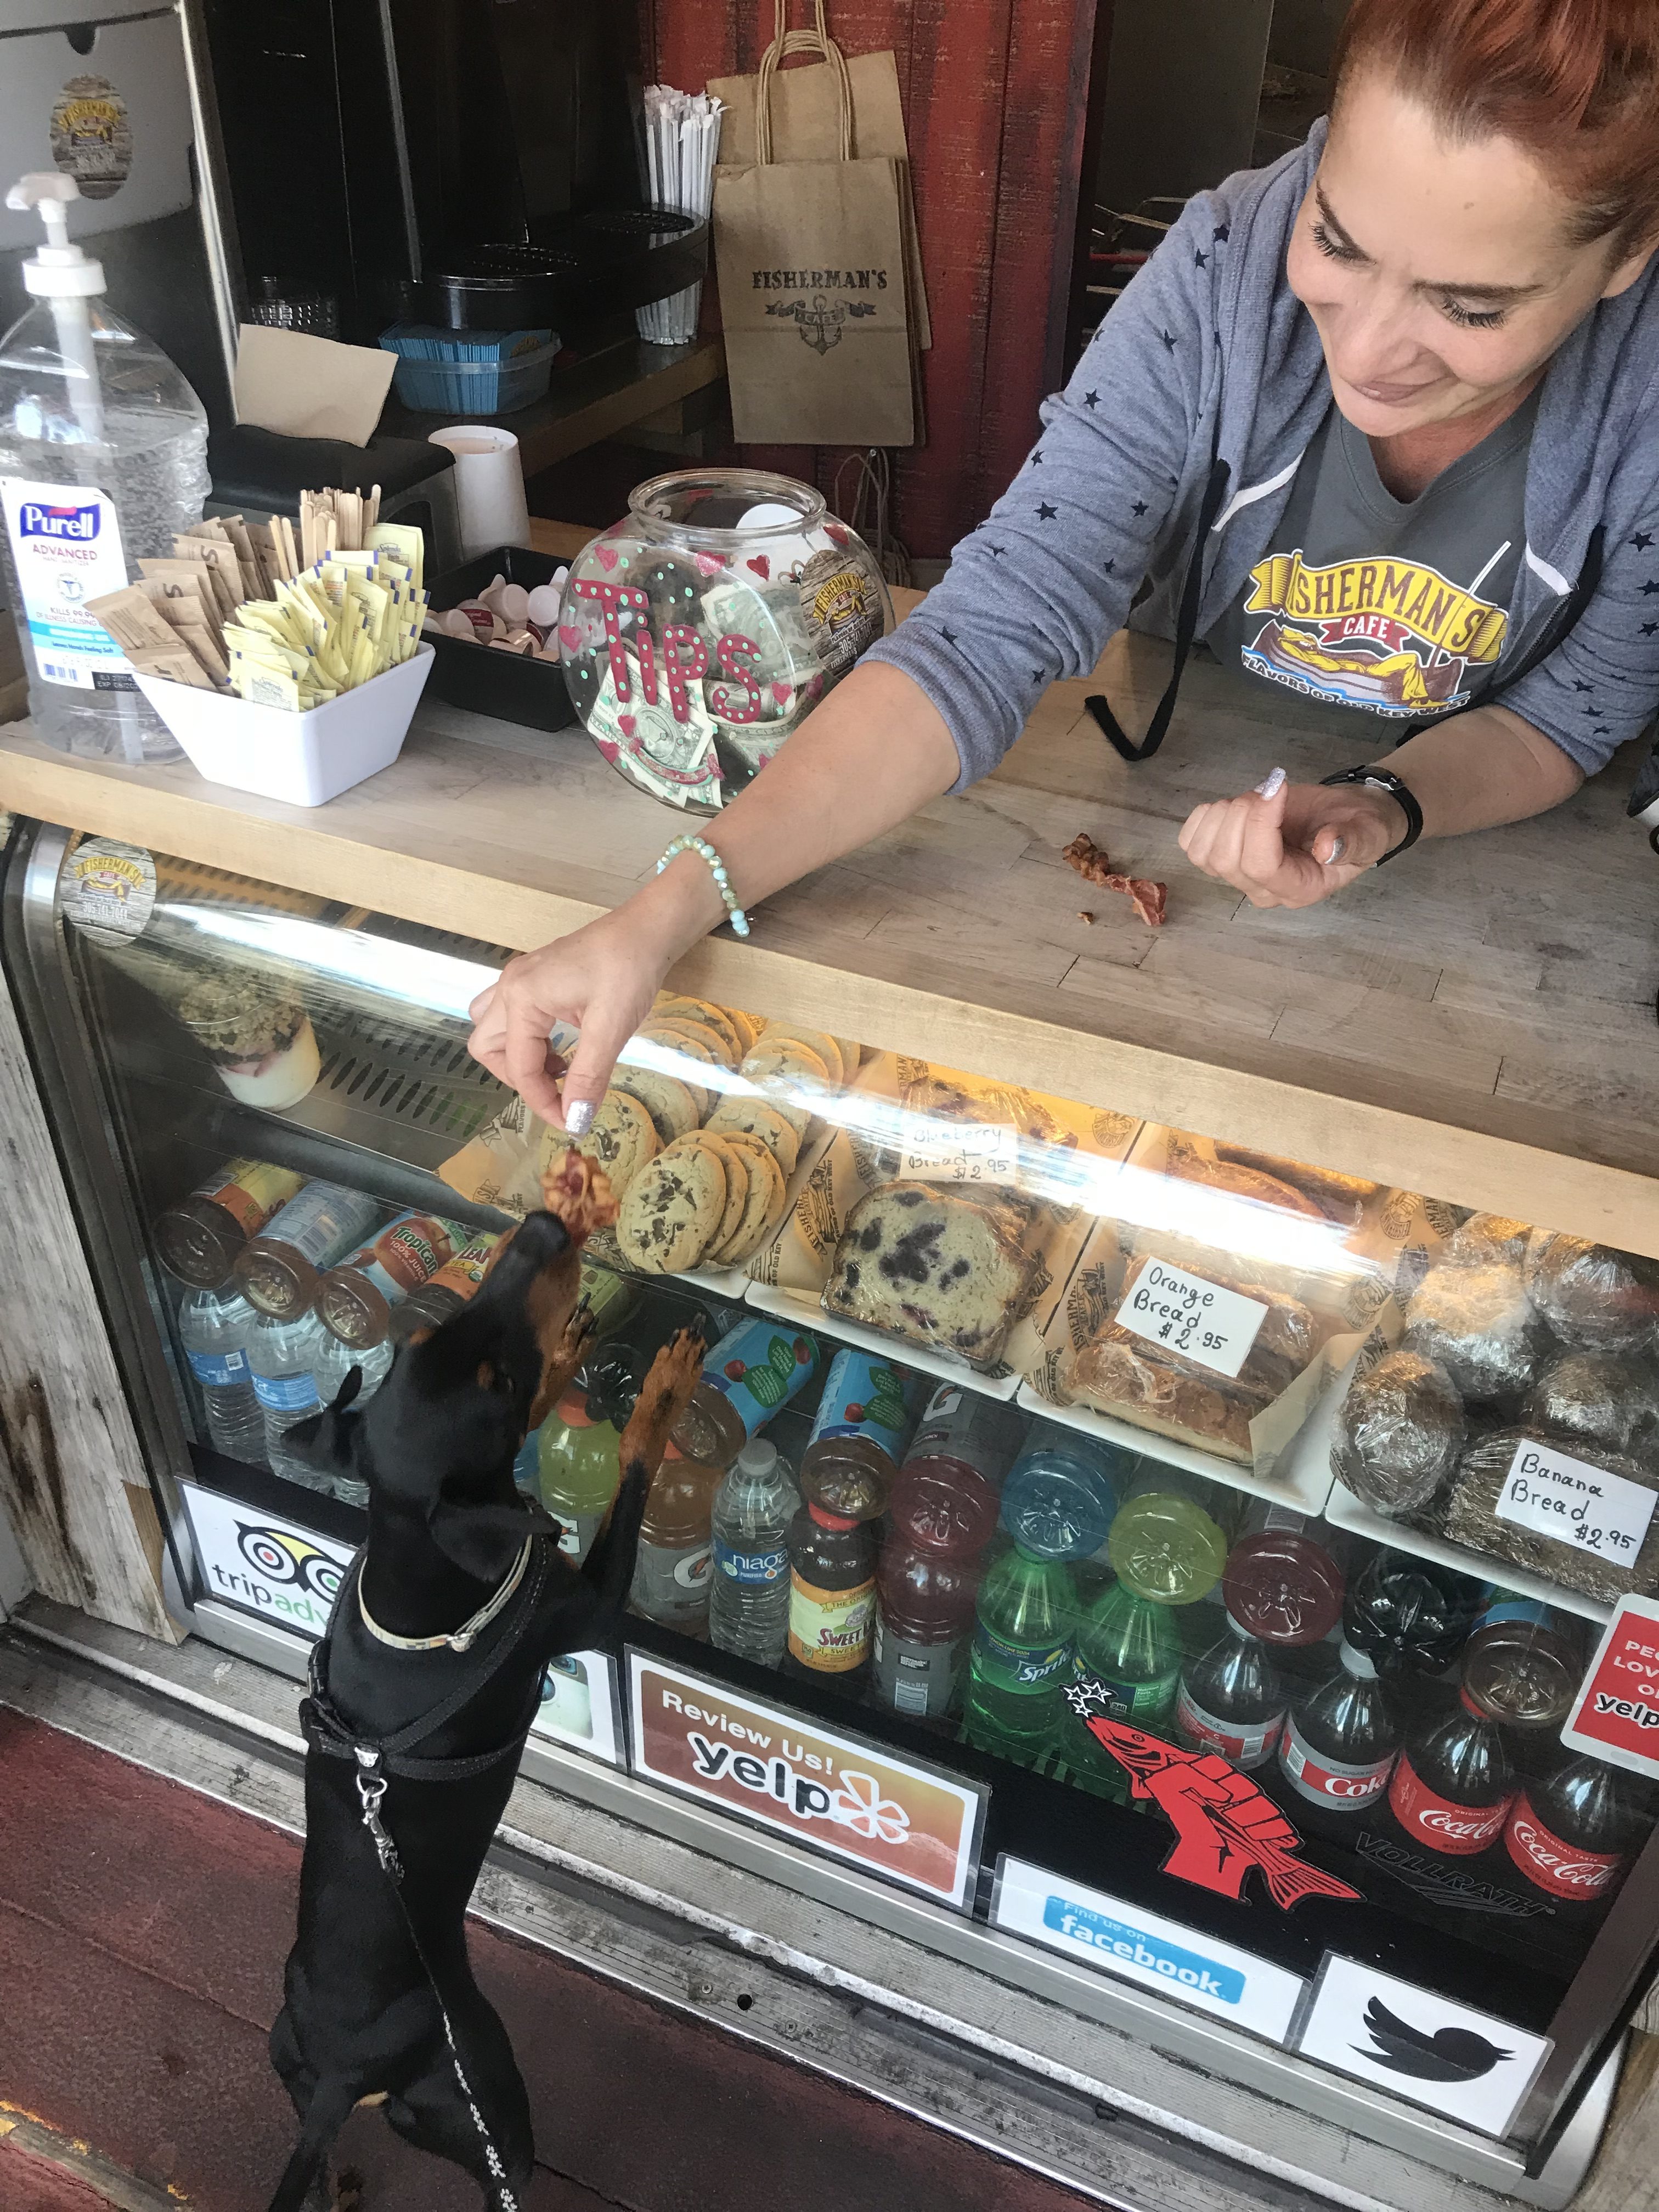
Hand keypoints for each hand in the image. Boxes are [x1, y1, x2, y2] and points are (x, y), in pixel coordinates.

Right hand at [467, 908, 675, 1130]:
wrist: (647, 929)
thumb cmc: (629, 969)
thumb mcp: (610, 1028)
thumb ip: (588, 1077)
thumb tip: (575, 1120)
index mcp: (522, 997)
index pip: (519, 1067)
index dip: (543, 1102)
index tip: (572, 1123)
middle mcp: (511, 986)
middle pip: (488, 1047)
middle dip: (519, 1079)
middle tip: (557, 1093)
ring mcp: (520, 978)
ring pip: (493, 1030)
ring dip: (517, 1057)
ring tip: (559, 1069)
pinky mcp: (535, 977)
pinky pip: (512, 1016)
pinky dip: (529, 1039)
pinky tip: (563, 1048)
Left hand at [1177, 765, 1406, 907]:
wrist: (1348, 817)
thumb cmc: (1359, 826)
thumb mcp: (1368, 833)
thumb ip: (1353, 843)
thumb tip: (1327, 847)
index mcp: (1301, 889)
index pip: (1261, 866)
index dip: (1260, 823)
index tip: (1278, 787)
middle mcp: (1265, 890)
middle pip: (1227, 859)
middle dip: (1243, 813)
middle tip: (1271, 790)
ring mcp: (1239, 876)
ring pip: (1204, 853)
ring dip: (1223, 814)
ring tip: (1255, 797)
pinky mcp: (1222, 856)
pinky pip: (1191, 844)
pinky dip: (1204, 817)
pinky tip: (1232, 806)